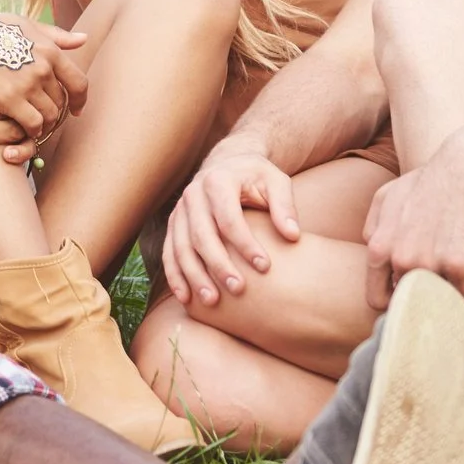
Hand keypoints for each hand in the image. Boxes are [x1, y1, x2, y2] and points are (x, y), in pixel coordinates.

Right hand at [0, 5, 87, 139]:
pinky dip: (31, 131)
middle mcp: (43, 67)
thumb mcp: (24, 25)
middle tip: (44, 119)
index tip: (76, 109)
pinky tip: (23, 129)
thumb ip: (55, 36)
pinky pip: (32, 124)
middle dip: (56, 113)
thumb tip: (84, 39)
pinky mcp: (8, 99)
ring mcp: (27, 84)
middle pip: (61, 102)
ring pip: (49, 116)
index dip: (80, 100)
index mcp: (49, 49)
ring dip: (43, 124)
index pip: (78, 82)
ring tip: (33, 125)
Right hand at [164, 135, 301, 306]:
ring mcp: (180, 210)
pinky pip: (169, 252)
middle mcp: (193, 194)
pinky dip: (175, 275)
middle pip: (202, 235)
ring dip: (195, 276)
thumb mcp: (276, 181)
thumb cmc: (256, 176)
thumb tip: (293, 235)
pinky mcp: (174, 224)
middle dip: (219, 265)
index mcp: (218, 181)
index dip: (245, 244)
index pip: (229, 218)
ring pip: (181, 247)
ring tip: (212, 300)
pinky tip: (186, 298)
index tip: (265, 267)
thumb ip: (285, 206)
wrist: (228, 163)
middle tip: (238, 289)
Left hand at [360, 137, 463, 309]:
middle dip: (420, 300)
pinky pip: (461, 297)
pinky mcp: (459, 265)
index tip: (409, 298)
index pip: (376, 299)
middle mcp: (400, 259)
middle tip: (435, 293)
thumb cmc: (429, 181)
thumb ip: (373, 228)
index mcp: (379, 247)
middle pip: (408, 303)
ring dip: (443, 300)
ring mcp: (429, 263)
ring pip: (433, 302)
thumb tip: (372, 253)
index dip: (394, 303)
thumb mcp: (387, 197)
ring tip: (453, 290)